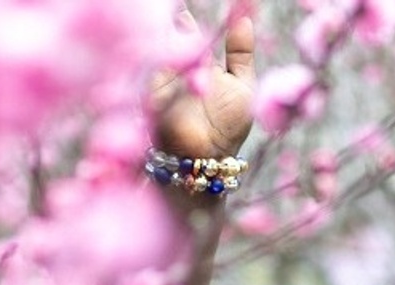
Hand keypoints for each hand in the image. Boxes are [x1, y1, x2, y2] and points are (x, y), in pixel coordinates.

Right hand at [151, 10, 254, 159]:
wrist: (207, 158)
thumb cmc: (228, 127)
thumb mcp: (243, 84)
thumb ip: (240, 52)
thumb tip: (244, 16)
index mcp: (201, 64)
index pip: (191, 31)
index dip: (187, 15)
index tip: (189, 1)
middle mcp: (179, 68)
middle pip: (168, 32)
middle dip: (170, 15)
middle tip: (174, 3)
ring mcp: (163, 78)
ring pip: (157, 43)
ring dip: (161, 27)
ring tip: (170, 9)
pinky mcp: (150, 88)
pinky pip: (150, 60)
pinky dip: (155, 45)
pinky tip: (162, 30)